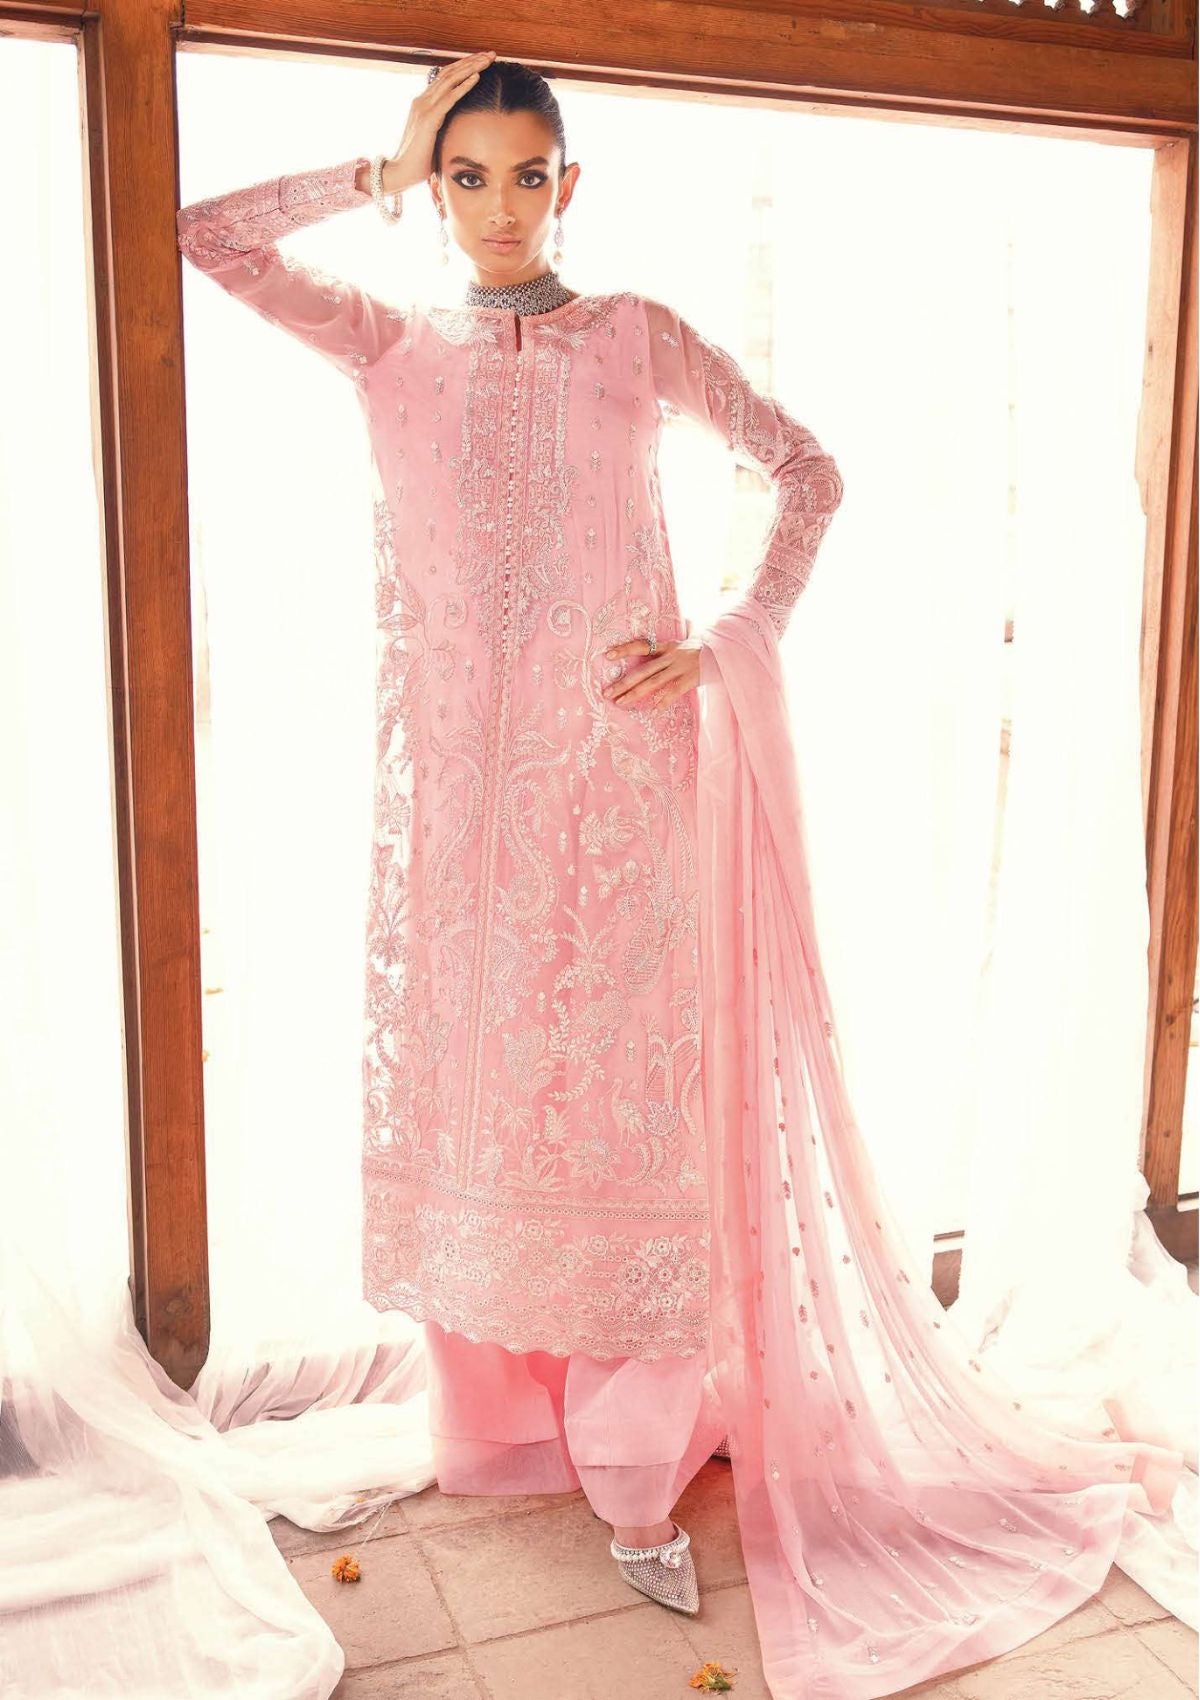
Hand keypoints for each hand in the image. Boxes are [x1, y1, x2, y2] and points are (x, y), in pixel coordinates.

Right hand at [384, 50, 496, 191]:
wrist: (400, 172)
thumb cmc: (418, 161)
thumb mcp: (434, 139)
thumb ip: (443, 128)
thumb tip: (460, 130)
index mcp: (424, 104)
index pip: (446, 77)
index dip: (464, 66)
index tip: (482, 61)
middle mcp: (423, 101)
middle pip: (449, 73)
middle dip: (471, 61)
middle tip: (490, 54)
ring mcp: (424, 108)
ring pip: (450, 80)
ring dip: (471, 68)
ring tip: (487, 60)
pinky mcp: (428, 120)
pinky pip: (449, 98)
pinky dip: (464, 86)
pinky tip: (477, 77)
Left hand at [601, 635, 701, 711]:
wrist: (727, 649)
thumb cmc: (705, 650)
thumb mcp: (685, 645)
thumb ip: (669, 652)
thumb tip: (652, 658)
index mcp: (668, 646)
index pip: (642, 646)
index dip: (625, 649)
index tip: (607, 655)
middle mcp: (671, 656)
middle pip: (642, 670)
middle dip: (623, 682)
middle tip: (607, 693)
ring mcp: (680, 667)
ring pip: (653, 682)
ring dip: (635, 693)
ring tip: (621, 703)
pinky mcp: (691, 678)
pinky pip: (674, 691)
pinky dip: (663, 701)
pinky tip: (653, 711)